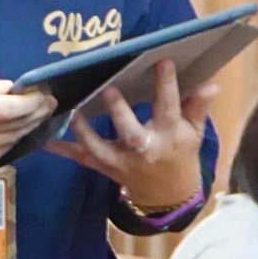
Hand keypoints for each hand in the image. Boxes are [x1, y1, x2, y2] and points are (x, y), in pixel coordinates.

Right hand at [0, 62, 55, 170]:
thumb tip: (9, 90)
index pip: (4, 108)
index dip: (29, 103)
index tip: (43, 94)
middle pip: (13, 124)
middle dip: (37, 112)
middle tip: (51, 102)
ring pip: (13, 138)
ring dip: (31, 125)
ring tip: (41, 112)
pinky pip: (6, 148)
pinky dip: (18, 136)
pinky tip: (24, 125)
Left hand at [47, 58, 213, 210]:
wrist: (169, 197)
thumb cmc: (181, 155)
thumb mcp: (194, 133)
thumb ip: (197, 108)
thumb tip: (210, 85)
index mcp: (170, 137)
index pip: (169, 108)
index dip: (166, 85)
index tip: (161, 61)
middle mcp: (145, 150)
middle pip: (131, 133)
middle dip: (120, 112)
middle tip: (109, 89)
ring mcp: (123, 162)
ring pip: (102, 150)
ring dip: (86, 133)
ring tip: (74, 113)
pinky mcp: (107, 168)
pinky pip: (83, 159)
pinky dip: (65, 150)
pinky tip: (46, 141)